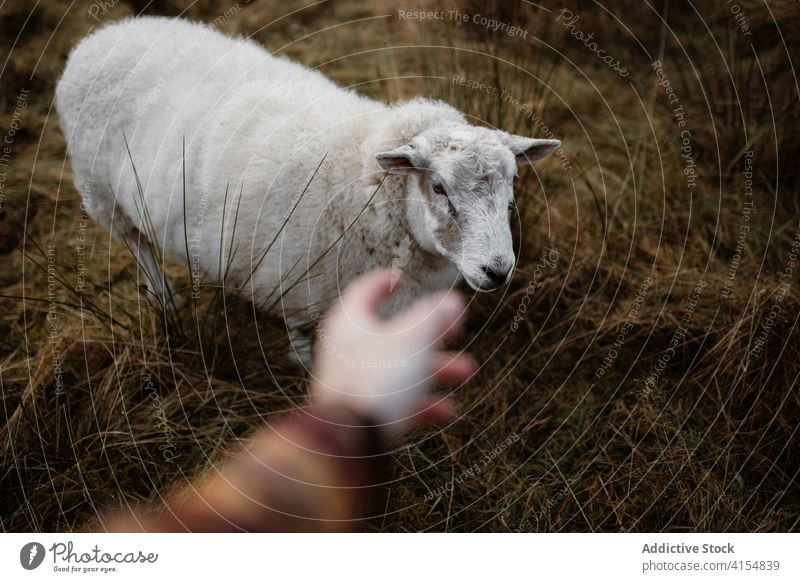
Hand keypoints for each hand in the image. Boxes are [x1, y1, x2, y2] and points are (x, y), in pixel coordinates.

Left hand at [310, 269, 474, 436]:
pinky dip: (423, 402)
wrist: (350, 440)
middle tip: (456, 329)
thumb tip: (453, 300)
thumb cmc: (374, 381)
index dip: (384, 282)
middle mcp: (349, 351)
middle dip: (431, 332)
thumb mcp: (412, 340)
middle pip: (394, 334)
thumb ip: (434, 318)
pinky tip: (446, 408)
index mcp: (350, 324)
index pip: (364, 292)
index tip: (400, 278)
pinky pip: (397, 401)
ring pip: (401, 369)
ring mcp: (356, 383)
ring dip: (436, 368)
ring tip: (465, 370)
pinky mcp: (365, 412)